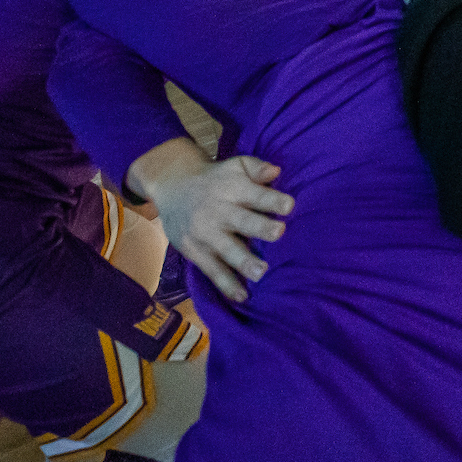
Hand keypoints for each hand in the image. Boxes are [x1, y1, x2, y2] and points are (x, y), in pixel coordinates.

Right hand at [128, 140, 293, 302]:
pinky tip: (242, 296)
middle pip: (241, 220)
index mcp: (232, 189)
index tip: (289, 205)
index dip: (271, 199)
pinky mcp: (195, 251)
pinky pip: (212, 270)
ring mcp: (206, 233)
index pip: (254, 194)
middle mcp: (219, 211)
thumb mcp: (235, 165)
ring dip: (244, 261)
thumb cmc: (216, 178)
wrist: (172, 186)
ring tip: (261, 273)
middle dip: (260, 227)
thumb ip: (256, 168)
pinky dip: (226, 284)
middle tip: (279, 233)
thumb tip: (276, 171)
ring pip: (226, 249)